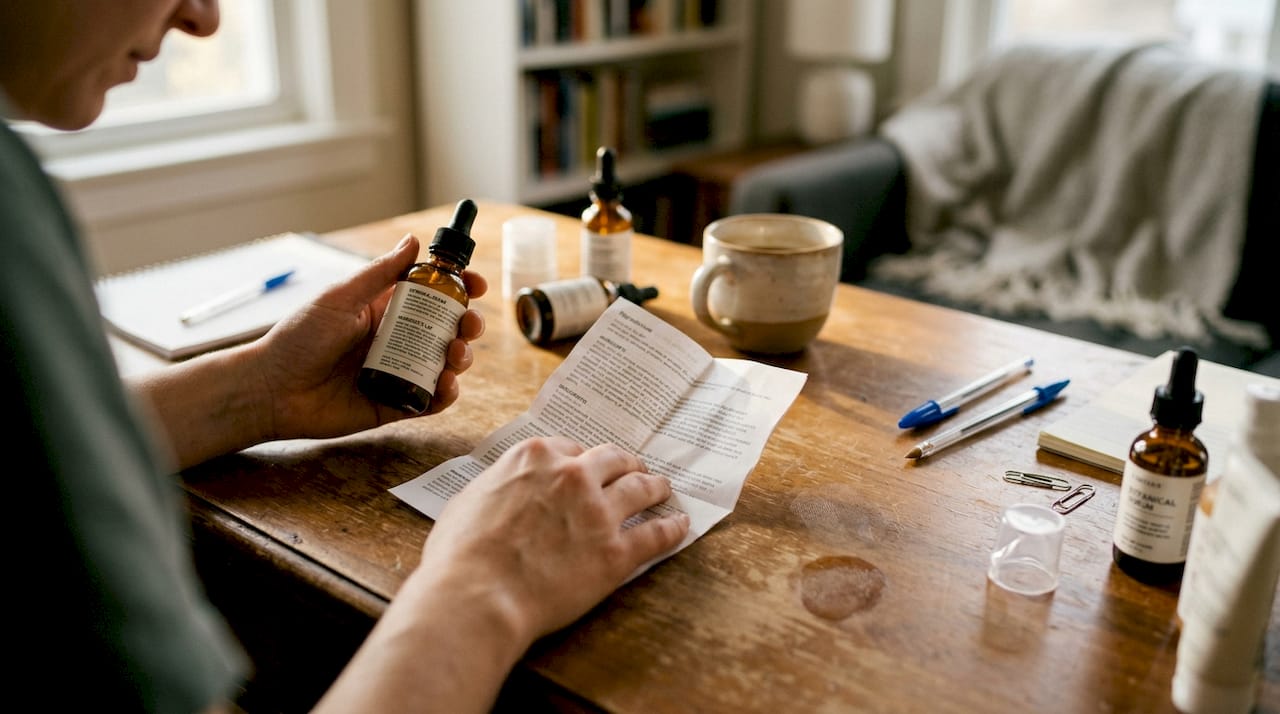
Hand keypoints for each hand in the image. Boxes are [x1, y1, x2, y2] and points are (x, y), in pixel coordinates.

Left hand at [251, 233, 486, 439]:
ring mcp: (398, 371)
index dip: (458, 286)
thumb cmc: (298, 339)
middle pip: (448, 328)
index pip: (432, 294)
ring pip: (446, 363)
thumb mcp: (340, 298)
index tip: (475, 283)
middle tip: (469, 326)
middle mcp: (397, 339)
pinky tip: (445, 385)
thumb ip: (379, 273)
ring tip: (455, 356)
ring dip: (462, 357)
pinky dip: (446, 393)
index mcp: (385, 309)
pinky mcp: (396, 403)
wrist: (272, 390)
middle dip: (468, 324)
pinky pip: (431, 399)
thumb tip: (413, 240)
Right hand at [414, 437, 690, 644]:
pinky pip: (655, 534)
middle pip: (612, 460)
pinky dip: (671, 529)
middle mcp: (572, 476)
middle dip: (625, 464)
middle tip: (634, 470)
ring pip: (640, 489)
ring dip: (655, 487)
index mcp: (535, 457)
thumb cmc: (460, 554)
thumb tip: (504, 489)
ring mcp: (598, 512)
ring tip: (663, 489)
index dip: (581, 461)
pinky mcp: (616, 553)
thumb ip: (498, 485)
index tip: (588, 468)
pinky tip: (680, 526)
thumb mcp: (469, 499)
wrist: (478, 594)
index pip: (571, 450)